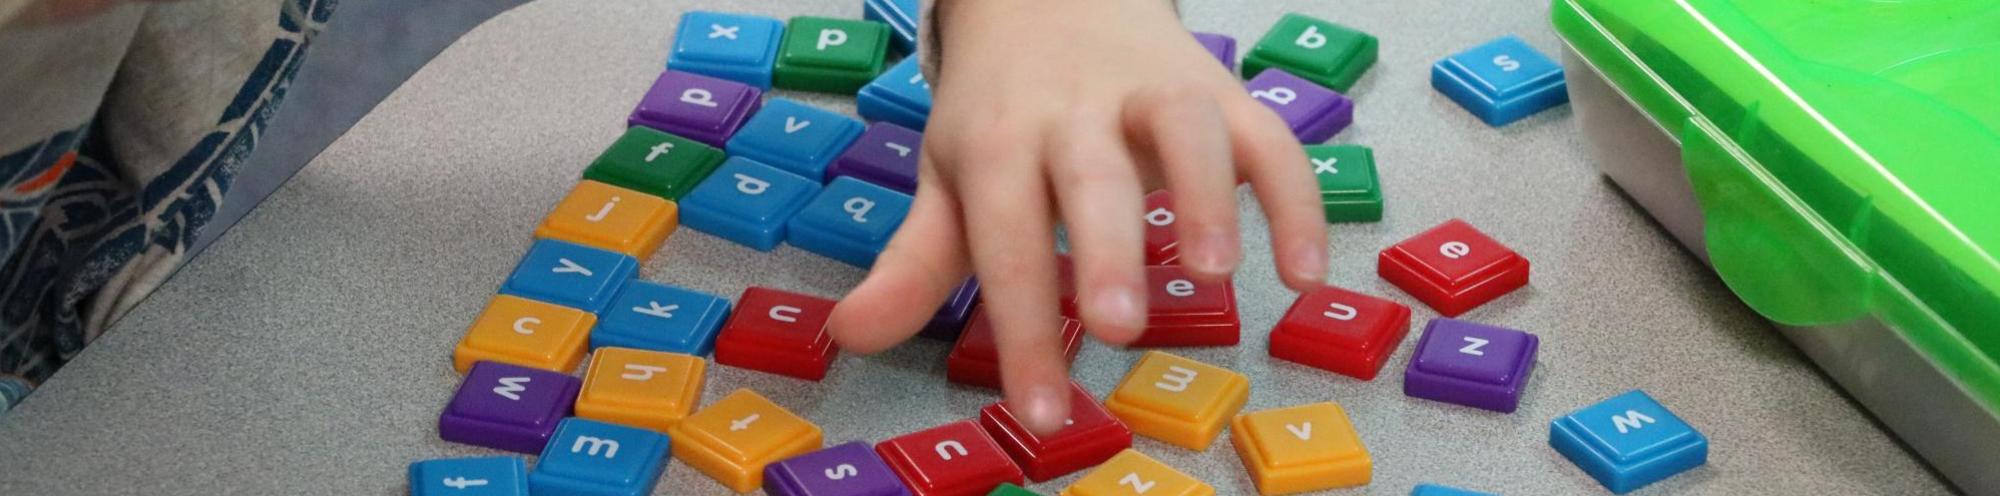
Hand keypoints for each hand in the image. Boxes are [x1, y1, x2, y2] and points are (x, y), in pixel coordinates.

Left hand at [828, 0, 1326, 433]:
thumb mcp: (950, 175)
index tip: (1041, 409)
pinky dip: (1293, 197)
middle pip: (1091, 174)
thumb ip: (916, 262)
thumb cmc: (1002, 106)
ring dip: (1204, 197)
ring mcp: (1151, 93)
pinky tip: (1305, 269)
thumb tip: (853, 335)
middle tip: (1116, 327)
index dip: (1021, 326)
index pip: (1006, 235)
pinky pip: (1266, 135)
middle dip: (1106, 249)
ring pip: (1185, 130)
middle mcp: (1075, 111)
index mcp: (998, 140)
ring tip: (1219, 276)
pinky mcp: (1217, 89)